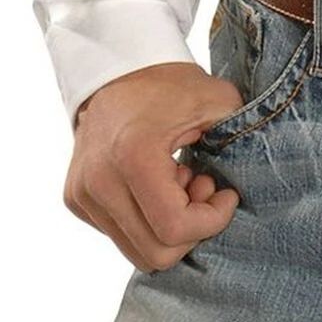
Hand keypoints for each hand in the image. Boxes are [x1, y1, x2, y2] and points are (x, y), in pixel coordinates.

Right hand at [64, 60, 245, 269]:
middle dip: (191, 230)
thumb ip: (239, 138)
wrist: (118, 67)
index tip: (225, 194)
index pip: (174, 228)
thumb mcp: (217, 100)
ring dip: (167, 227)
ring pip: (136, 251)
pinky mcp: (75, 199)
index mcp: (132, 156)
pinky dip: (146, 220)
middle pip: (154, 254)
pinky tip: (158, 183)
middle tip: (202, 187)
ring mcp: (82, 193)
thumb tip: (246, 182)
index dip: (211, 221)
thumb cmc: (170, 84)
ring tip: (180, 183)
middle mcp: (98, 181)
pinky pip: (120, 235)